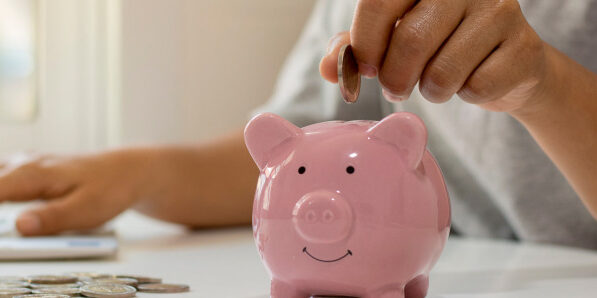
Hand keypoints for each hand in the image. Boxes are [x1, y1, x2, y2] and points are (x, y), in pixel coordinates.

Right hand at [0, 150, 152, 235]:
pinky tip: (7, 200)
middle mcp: (24, 164)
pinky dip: (2, 190)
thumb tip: (21, 225)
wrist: (130, 171)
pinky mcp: (31, 170)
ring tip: (8, 219)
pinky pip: (3, 177)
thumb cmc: (111, 188)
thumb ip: (53, 218)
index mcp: (32, 174)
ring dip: (0, 195)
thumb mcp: (86, 210)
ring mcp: (27, 164)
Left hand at [320, 0, 549, 113]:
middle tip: (396, 88)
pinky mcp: (524, 47)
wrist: (505, 64)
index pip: (379, 3)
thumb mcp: (392, 40)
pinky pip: (476, 88)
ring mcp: (501, 11)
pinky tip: (471, 81)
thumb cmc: (441, 45)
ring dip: (430, 91)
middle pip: (410, 42)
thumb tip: (330, 68)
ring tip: (435, 83)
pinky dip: (465, 96)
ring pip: (442, 72)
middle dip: (394, 79)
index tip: (367, 68)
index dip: (364, 45)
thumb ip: (356, 48)